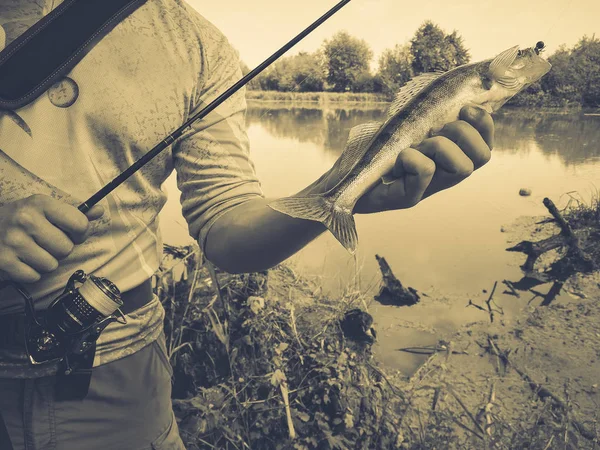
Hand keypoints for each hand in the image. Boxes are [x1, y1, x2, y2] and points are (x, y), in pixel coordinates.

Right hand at [0, 195, 103, 283]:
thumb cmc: (22, 219)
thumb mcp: (46, 209)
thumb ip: (74, 213)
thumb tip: (100, 211)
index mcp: (41, 203)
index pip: (80, 224)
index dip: (80, 233)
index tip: (71, 232)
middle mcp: (26, 220)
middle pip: (66, 249)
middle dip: (60, 249)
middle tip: (46, 241)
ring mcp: (13, 241)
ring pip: (51, 265)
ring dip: (46, 262)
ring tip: (33, 250)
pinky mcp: (4, 261)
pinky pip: (34, 277)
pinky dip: (31, 272)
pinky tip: (22, 259)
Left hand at [352, 105, 493, 212]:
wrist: (346, 178)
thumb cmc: (378, 149)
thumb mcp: (408, 126)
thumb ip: (431, 112)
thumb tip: (457, 84)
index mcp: (450, 158)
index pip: (486, 145)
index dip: (484, 124)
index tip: (465, 107)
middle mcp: (445, 176)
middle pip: (482, 157)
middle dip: (464, 133)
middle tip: (436, 130)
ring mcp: (429, 189)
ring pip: (461, 168)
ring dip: (440, 146)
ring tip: (416, 145)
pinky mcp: (409, 198)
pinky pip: (425, 171)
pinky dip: (413, 158)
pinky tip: (398, 159)